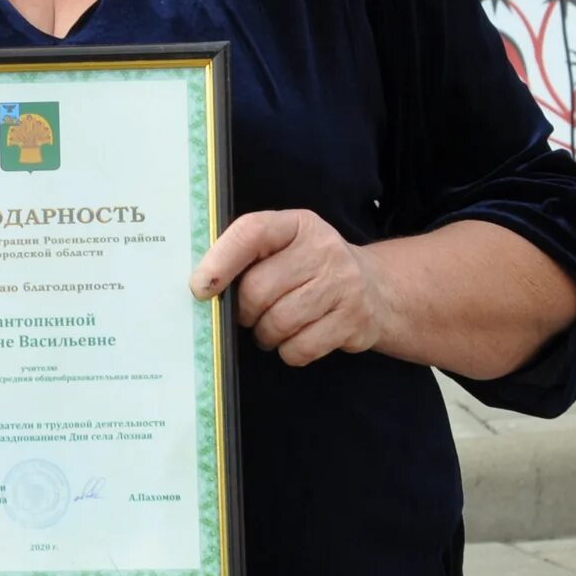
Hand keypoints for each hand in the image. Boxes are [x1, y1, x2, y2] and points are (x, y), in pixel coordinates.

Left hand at [193, 208, 396, 366]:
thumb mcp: (285, 247)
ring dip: (265, 334)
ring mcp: (343, 285)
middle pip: (258, 289)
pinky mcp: (354, 320)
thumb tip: (202, 287)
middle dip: (243, 311)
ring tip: (272, 327)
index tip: (200, 288)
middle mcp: (324, 249)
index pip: (251, 232)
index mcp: (298, 224)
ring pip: (278, 323)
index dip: (220, 261)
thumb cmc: (310, 269)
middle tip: (248, 315)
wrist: (376, 289)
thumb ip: (248, 256)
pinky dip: (289, 351)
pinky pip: (301, 348)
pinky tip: (296, 339)